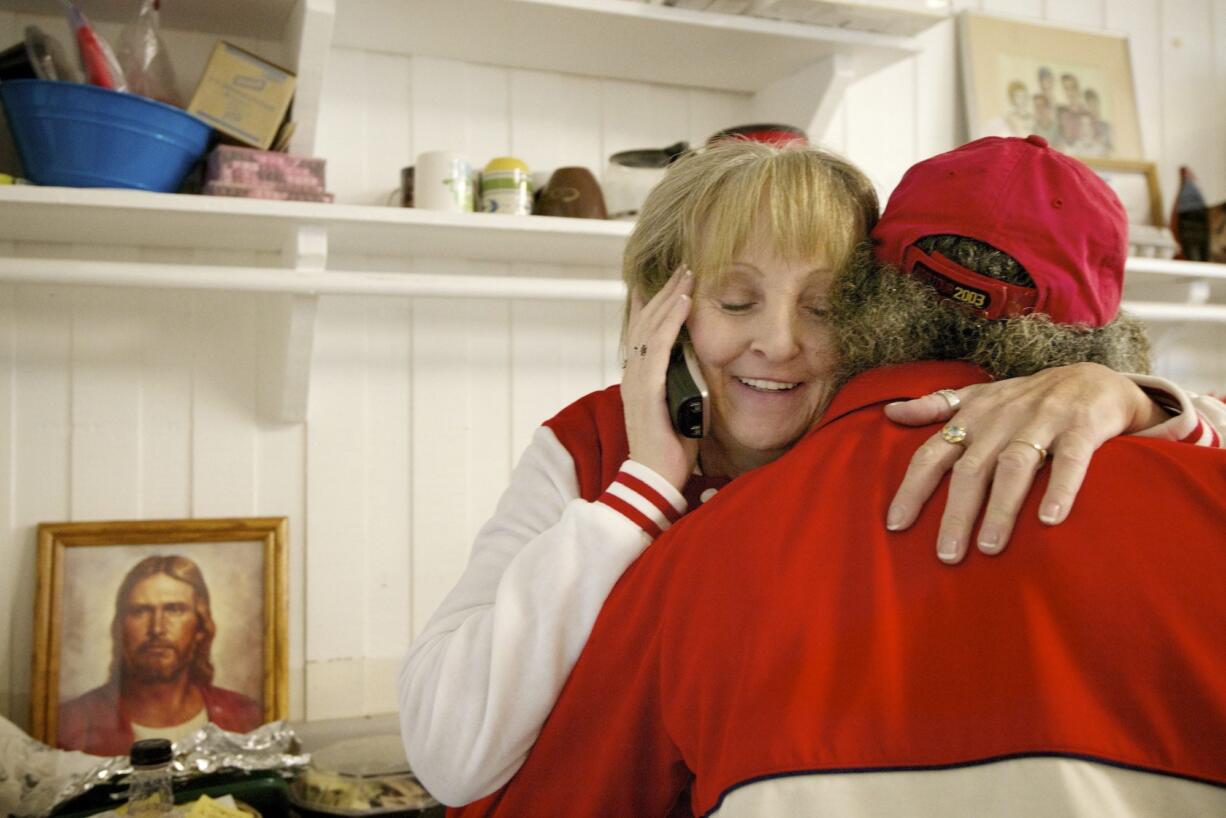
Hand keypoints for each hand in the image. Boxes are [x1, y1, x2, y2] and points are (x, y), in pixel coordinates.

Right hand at [622, 266, 697, 490]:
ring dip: (670, 298)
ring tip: (687, 276)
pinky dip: (670, 321)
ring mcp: (637, 381)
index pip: (643, 330)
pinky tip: (683, 303)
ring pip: (651, 327)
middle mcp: (633, 375)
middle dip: (665, 292)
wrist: (654, 479)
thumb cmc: (669, 451)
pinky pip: (658, 347)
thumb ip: (684, 385)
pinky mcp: (647, 390)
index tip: (672, 282)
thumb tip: (700, 368)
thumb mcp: (680, 409)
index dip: (655, 303)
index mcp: (639, 378)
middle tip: (683, 268)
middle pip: (646, 321)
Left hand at [884, 362, 1166, 563]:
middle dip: (955, 513)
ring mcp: (1041, 422)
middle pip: (971, 470)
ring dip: (1000, 507)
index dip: (912, 488)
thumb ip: (935, 406)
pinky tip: (1049, 520)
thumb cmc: (1027, 398)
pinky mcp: (1080, 428)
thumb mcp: (979, 395)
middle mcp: (1001, 420)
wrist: (1094, 379)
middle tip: (947, 555)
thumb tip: (889, 412)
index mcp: (972, 417)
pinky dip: (1059, 488)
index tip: (895, 525)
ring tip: (989, 547)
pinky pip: (1070, 460)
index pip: (932, 454)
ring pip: (1014, 466)